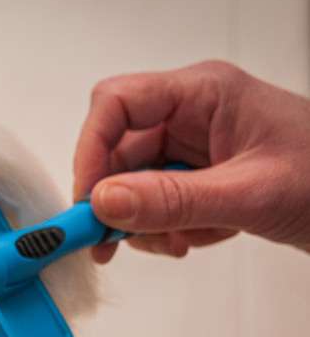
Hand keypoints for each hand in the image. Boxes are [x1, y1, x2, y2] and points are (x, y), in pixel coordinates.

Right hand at [73, 60, 309, 261]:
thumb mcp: (249, 195)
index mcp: (203, 93)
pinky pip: (156, 199)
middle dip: (115, 200)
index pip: (116, 104)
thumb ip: (172, 200)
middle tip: (110, 242)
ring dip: (145, 220)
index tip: (87, 202)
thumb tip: (103, 203)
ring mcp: (193, 144)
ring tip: (179, 243)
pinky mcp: (197, 173)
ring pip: (133, 181)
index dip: (90, 150)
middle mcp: (191, 113)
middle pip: (118, 150)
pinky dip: (166, 227)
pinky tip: (197, 237)